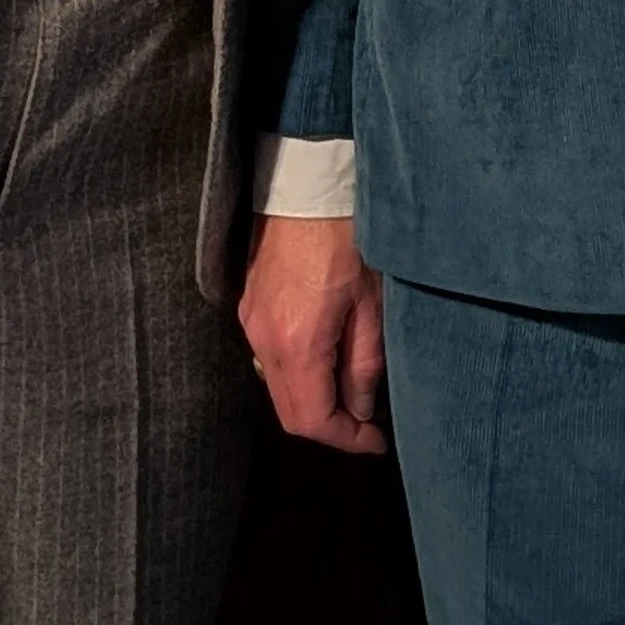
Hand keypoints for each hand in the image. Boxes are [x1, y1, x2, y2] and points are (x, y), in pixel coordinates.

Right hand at [241, 213, 386, 455]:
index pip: (311, 420)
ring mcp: (250, 321)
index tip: (375, 440)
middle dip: (328, 425)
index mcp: (296, 343)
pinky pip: (269, 357)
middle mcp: (263, 339)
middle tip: (366, 424)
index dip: (345, 440)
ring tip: (351, 391)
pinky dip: (297, 372)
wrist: (309, 183)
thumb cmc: (349, 238)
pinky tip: (327, 358)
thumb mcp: (373, 304)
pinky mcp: (248, 305)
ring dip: (312, 399)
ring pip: (277, 386)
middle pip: (288, 410)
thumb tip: (359, 410)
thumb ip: (364, 365)